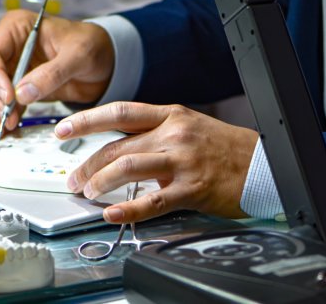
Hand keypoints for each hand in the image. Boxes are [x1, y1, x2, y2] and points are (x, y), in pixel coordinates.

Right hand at [0, 9, 114, 140]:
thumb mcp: (77, 55)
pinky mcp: (24, 86)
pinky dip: (8, 116)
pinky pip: (9, 103)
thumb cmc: (93, 44)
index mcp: (18, 28)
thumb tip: (23, 93)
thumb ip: (52, 73)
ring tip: (3, 130)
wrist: (106, 60)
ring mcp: (16, 67)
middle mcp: (12, 47)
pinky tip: (6, 130)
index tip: (8, 97)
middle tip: (7, 117)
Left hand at [54, 102, 258, 223]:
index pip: (118, 113)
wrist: (263, 164)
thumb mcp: (188, 126)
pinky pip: (153, 201)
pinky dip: (128, 209)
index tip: (63, 129)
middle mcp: (173, 133)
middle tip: (72, 178)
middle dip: (87, 163)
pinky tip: (112, 214)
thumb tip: (119, 146)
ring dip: (101, 181)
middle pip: (117, 145)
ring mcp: (182, 160)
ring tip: (88, 193)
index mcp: (170, 114)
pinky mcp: (192, 188)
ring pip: (129, 167)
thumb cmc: (224, 147)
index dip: (86, 120)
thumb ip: (154, 132)